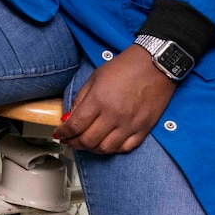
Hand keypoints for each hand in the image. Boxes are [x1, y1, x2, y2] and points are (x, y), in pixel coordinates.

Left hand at [52, 45, 176, 154]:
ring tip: (87, 143)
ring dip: (92, 149)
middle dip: (74, 143)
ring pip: (106, 149)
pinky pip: (125, 148)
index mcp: (99, 100)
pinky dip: (113, 149)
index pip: (75, 125)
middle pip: (88, 141)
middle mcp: (114, 115)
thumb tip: (68, 118)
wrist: (155, 66)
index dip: (64, 133)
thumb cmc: (124, 68)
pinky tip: (107, 143)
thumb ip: (80, 100)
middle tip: (70, 141)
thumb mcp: (94, 78)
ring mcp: (130, 124)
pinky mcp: (144, 129)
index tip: (59, 134)